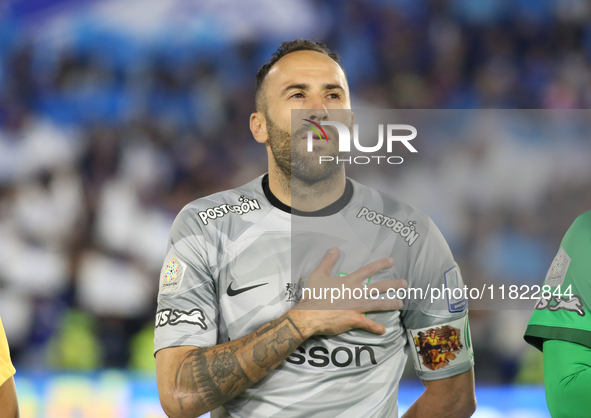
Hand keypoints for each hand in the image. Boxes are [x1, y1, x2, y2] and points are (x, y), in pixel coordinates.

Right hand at [292, 247, 406, 335]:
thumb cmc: (314, 294)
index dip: (381, 264)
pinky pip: (368, 324)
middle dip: (394, 285)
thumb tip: (334, 248)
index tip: (392, 261)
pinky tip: (383, 330)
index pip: (368, 270)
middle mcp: (357, 292)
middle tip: (405, 284)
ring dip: (391, 303)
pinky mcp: (355, 319)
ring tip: (401, 303)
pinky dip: (376, 328)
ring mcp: (358, 306)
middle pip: (379, 287)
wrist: (310, 314)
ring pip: (379, 304)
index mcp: (349, 281)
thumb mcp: (318, 274)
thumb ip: (327, 261)